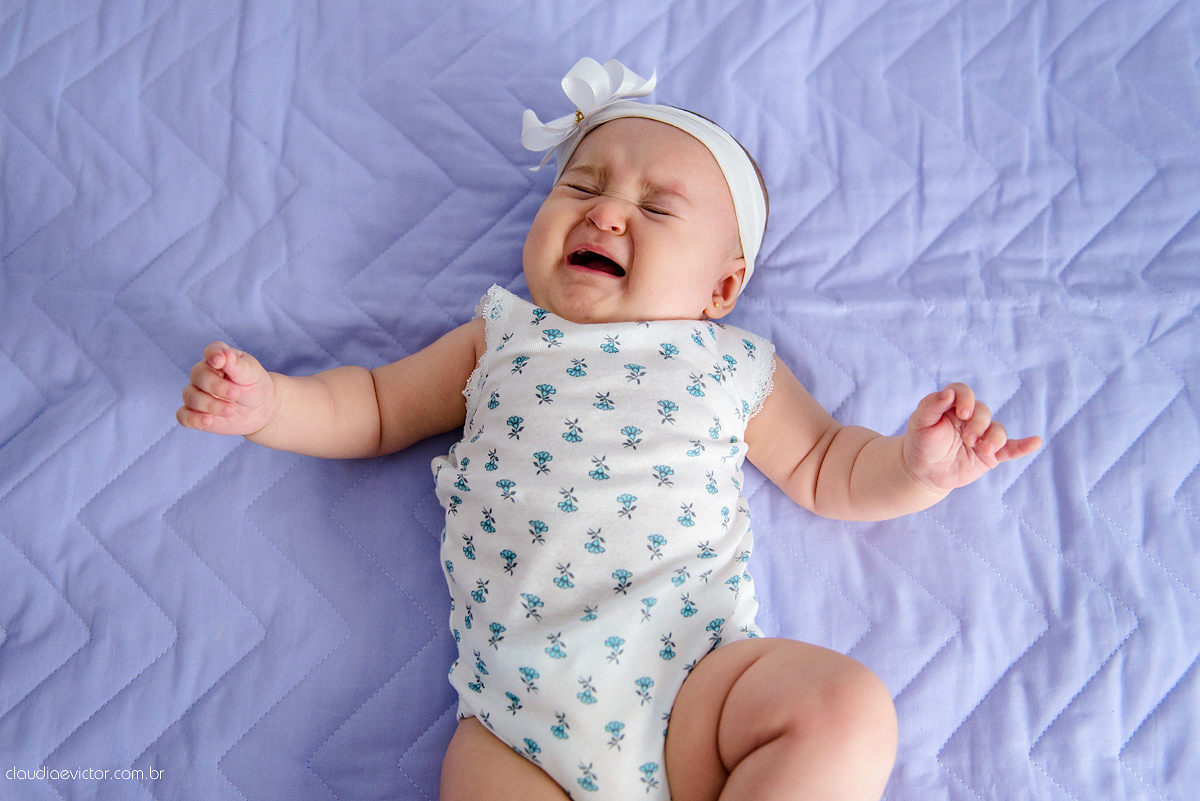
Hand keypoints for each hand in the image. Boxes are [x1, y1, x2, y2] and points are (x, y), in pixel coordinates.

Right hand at [177, 342, 277, 436]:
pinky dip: (193, 419)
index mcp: (219, 358)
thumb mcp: (252, 374)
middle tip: (235, 394)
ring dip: (210, 405)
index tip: (219, 361)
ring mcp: (197, 393)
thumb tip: (224, 355)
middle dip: (216, 386)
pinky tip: (208, 421)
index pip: (212, 351)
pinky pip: (184, 416)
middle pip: (198, 376)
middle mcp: (203, 373)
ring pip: (190, 396)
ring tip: (231, 410)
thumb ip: (237, 364)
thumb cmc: (255, 386)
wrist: (260, 410)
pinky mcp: (195, 413)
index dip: (213, 354)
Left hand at [901, 383, 1040, 491]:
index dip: (966, 399)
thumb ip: (931, 405)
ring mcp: (983, 436)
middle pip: (983, 412)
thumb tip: (948, 393)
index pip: (964, 392)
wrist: (923, 471)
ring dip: (994, 438)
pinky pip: (1011, 449)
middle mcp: (971, 418)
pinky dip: (1023, 446)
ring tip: (984, 448)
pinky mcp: (990, 455)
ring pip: (997, 430)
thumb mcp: (920, 423)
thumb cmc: (921, 443)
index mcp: (953, 406)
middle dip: (978, 424)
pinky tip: (1035, 442)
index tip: (962, 414)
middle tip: (968, 439)